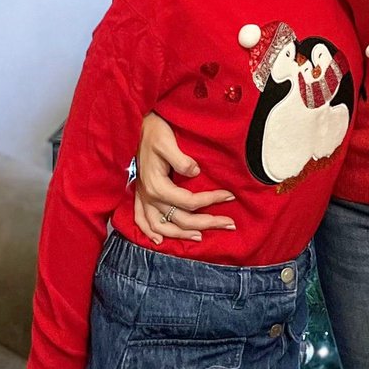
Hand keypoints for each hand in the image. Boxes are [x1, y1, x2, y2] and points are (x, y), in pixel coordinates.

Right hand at [132, 112, 234, 243]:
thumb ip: (181, 160)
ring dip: (181, 235)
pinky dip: (149, 233)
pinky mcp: (141, 196)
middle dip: (206, 223)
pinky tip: (159, 241)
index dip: (212, 200)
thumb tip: (195, 173)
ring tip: (200, 237)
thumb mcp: (168, 143)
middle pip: (180, 219)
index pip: (190, 202)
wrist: (139, 126)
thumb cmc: (155, 133)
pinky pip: (141, 221)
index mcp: (158, 186)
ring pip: (161, 227)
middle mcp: (150, 197)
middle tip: (229, 224)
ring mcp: (144, 198)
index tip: (230, 195)